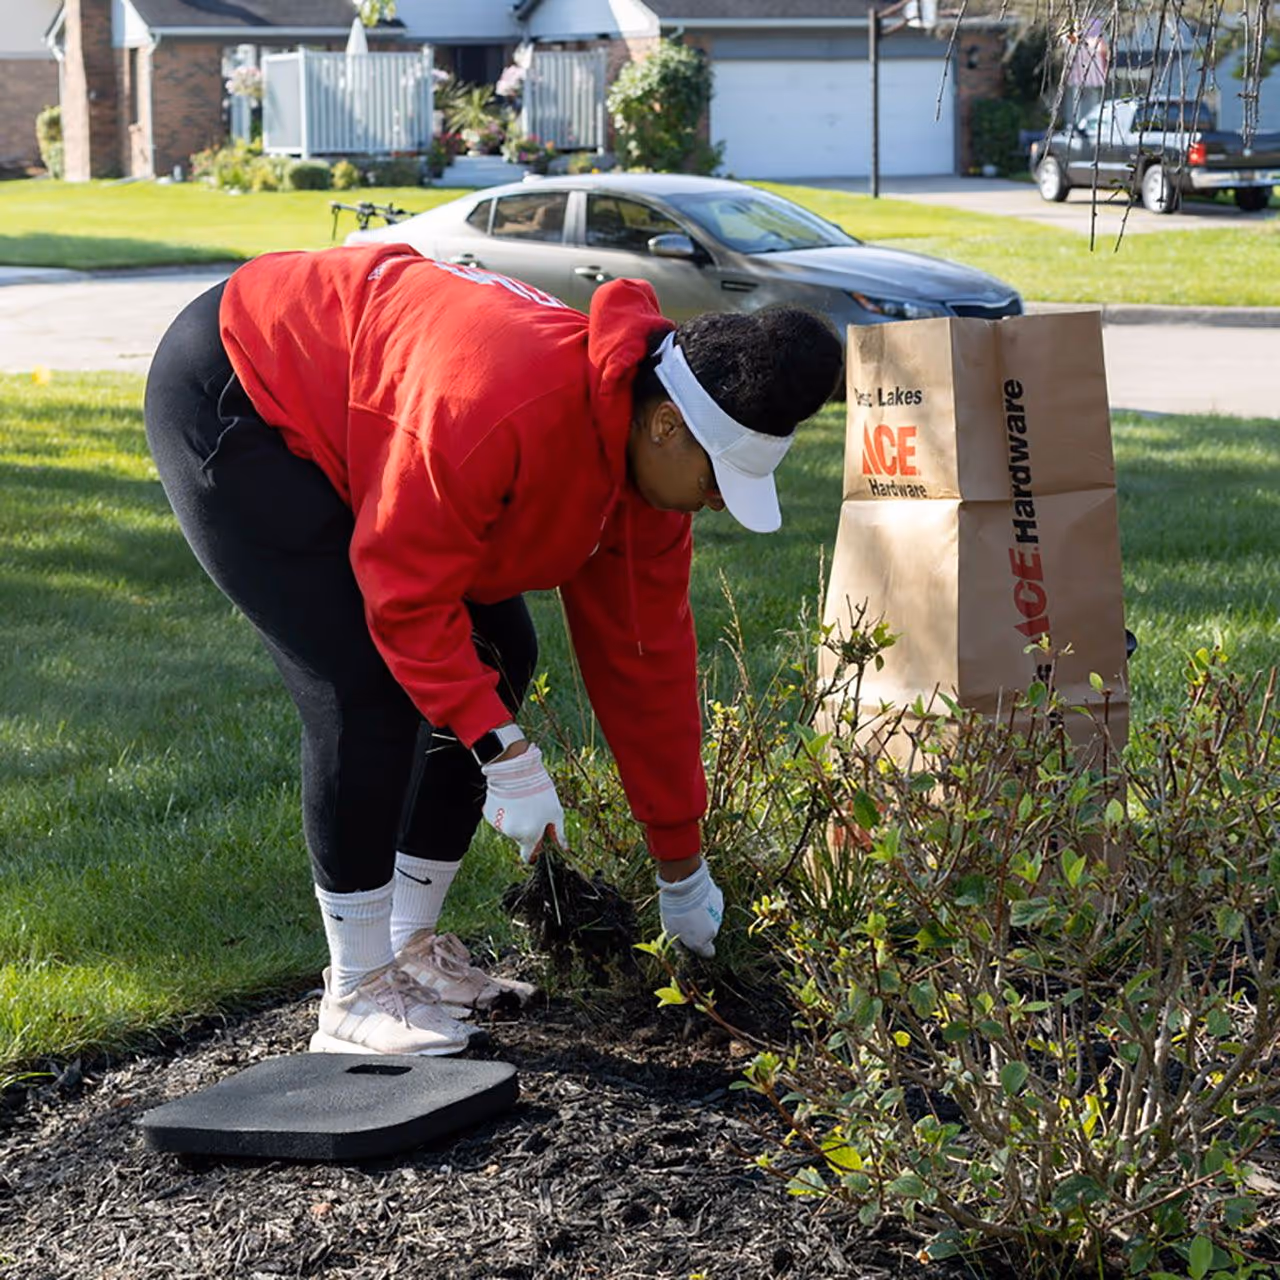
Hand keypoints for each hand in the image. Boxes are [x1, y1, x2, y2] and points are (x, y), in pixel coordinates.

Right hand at [481, 743, 565, 863]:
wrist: (516, 769)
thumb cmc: (539, 790)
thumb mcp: (556, 811)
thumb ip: (559, 833)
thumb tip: (563, 847)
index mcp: (529, 836)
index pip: (527, 856)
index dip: (534, 852)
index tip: (538, 844)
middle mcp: (512, 833)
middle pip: (520, 839)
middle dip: (527, 829)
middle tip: (533, 811)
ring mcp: (498, 824)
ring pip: (510, 828)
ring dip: (516, 819)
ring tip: (523, 801)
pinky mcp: (489, 814)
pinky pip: (500, 818)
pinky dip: (506, 812)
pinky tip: (511, 798)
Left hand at [656, 861, 723, 957]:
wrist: (684, 885)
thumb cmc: (674, 910)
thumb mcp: (669, 931)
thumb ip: (678, 944)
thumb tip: (683, 950)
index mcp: (701, 942)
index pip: (708, 953)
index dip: (700, 948)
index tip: (692, 941)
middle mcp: (713, 931)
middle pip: (708, 935)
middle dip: (700, 930)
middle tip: (686, 918)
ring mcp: (718, 915)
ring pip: (711, 919)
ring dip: (703, 916)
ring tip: (690, 905)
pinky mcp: (719, 901)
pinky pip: (713, 906)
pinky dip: (707, 903)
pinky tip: (697, 896)